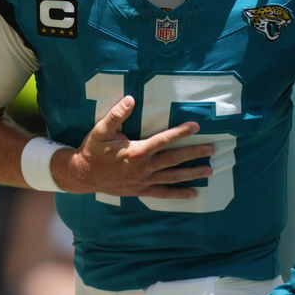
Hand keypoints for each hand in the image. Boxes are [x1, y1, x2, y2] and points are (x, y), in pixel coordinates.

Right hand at [58, 95, 214, 197]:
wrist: (82, 175)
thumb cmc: (93, 150)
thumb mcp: (100, 130)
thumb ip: (116, 115)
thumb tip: (130, 99)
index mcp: (137, 151)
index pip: (164, 140)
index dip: (181, 132)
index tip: (197, 126)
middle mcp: (143, 168)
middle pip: (174, 159)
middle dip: (195, 153)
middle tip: (212, 149)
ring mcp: (143, 181)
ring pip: (173, 177)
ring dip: (192, 174)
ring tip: (209, 171)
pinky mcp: (141, 191)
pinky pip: (163, 194)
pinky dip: (179, 194)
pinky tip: (193, 194)